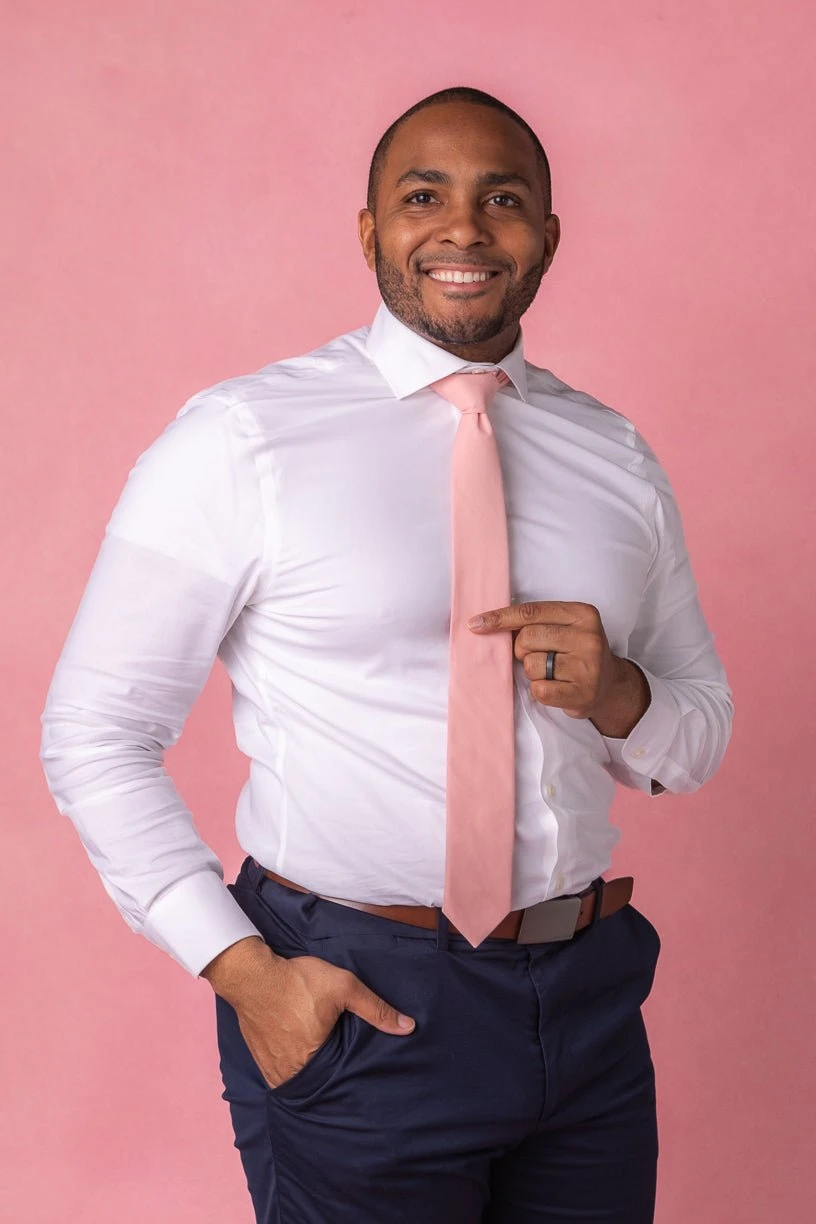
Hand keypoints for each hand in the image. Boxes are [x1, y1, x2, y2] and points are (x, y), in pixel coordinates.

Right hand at [225, 948, 415, 1091]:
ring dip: (309, 1074)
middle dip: (330, 1077)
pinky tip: (298, 1054)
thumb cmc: (297, 981)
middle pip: (318, 1082)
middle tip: (341, 1066)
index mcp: (313, 1063)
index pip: (339, 1080)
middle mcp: (290, 1073)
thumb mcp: (343, 987)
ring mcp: (271, 1068)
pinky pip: (279, 1072)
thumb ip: (375, 1009)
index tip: (358, 1072)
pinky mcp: (260, 1059)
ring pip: (298, 1079)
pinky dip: (290, 1067)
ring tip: (322, 1063)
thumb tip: (408, 1027)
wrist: (251, 975)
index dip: (349, 1075)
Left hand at [468, 599, 630, 721]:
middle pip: (527, 638)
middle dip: (521, 650)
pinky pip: (539, 690)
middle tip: (538, 656)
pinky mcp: (582, 693)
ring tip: (552, 673)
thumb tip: (488, 623)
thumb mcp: (565, 627)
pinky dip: (539, 690)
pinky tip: (556, 687)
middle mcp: (589, 638)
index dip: (500, 618)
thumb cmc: (577, 652)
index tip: (476, 624)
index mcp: (582, 614)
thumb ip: (535, 622)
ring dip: (533, 672)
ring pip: (531, 666)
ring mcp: (588, 667)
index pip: (531, 612)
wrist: (610, 685)